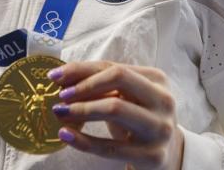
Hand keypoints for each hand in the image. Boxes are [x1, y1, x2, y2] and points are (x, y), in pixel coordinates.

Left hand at [47, 60, 183, 169]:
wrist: (168, 155)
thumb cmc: (140, 119)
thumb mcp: (126, 98)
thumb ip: (100, 85)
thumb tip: (62, 77)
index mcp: (157, 79)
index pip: (114, 67)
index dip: (82, 69)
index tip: (55, 76)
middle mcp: (163, 100)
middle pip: (118, 79)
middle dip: (84, 85)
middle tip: (61, 96)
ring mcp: (160, 128)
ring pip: (115, 108)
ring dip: (82, 109)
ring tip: (61, 112)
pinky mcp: (152, 155)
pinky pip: (111, 147)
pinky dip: (84, 140)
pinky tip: (65, 135)